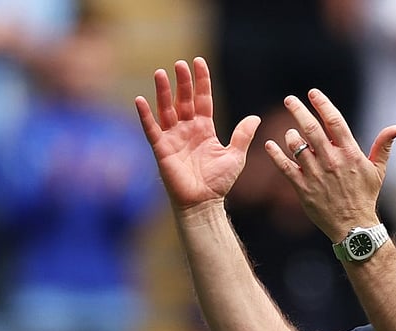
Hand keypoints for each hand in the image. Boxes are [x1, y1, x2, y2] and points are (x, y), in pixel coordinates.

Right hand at [135, 58, 260, 209]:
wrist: (203, 203)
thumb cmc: (218, 182)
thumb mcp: (235, 156)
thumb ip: (243, 135)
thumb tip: (255, 117)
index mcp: (205, 129)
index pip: (203, 99)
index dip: (201, 82)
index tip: (199, 62)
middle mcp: (187, 129)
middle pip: (184, 100)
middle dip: (182, 82)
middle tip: (180, 64)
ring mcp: (173, 138)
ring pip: (167, 109)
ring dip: (163, 92)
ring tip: (161, 73)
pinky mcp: (161, 149)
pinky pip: (151, 129)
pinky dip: (145, 115)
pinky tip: (140, 100)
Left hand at [265, 88, 395, 240]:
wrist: (353, 227)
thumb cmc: (365, 196)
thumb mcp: (377, 171)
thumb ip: (383, 147)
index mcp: (350, 153)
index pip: (334, 121)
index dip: (322, 104)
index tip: (312, 93)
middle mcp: (332, 161)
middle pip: (311, 129)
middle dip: (299, 111)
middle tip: (290, 100)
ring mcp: (316, 174)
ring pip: (297, 146)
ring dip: (290, 135)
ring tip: (289, 131)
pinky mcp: (303, 188)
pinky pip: (286, 167)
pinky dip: (276, 154)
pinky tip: (269, 145)